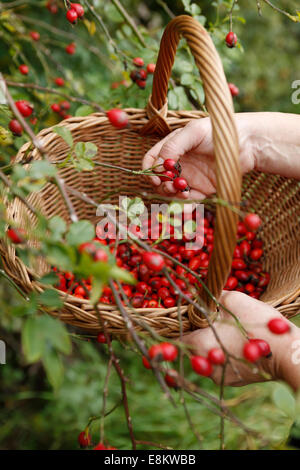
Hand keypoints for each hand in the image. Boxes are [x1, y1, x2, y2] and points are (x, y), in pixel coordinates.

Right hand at [143, 112, 299, 198]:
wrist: (248, 144)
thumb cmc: (219, 132)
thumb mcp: (193, 132)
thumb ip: (173, 146)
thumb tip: (158, 165)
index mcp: (172, 147)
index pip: (151, 160)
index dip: (149, 170)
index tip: (155, 177)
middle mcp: (178, 163)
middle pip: (159, 180)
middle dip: (162, 186)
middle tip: (173, 186)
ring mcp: (189, 177)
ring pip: (171, 193)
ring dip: (173, 196)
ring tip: (184, 193)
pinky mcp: (202, 190)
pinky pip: (189, 201)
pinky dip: (186, 206)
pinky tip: (188, 206)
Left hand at [182, 291, 299, 389]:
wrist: (288, 354)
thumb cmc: (258, 325)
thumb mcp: (234, 300)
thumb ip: (212, 297)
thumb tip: (201, 294)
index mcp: (199, 345)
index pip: (180, 335)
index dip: (186, 323)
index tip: (195, 314)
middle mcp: (205, 365)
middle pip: (193, 347)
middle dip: (201, 333)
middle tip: (214, 321)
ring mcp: (220, 377)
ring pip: (208, 357)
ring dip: (214, 345)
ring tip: (229, 332)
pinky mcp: (233, 381)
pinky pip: (222, 366)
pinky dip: (226, 355)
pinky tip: (239, 344)